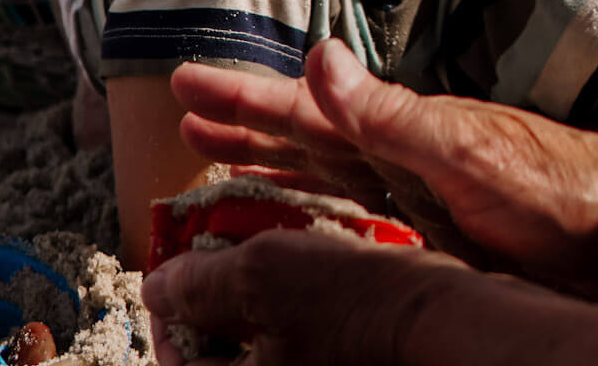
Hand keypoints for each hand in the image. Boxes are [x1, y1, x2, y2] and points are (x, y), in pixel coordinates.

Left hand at [143, 222, 470, 365]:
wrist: (441, 317)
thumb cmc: (354, 301)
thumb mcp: (262, 272)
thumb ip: (199, 282)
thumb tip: (157, 287)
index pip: (179, 362)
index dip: (169, 309)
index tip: (177, 264)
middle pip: (222, 352)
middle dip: (218, 295)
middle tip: (226, 246)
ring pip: (263, 341)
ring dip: (258, 293)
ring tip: (270, 243)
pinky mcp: (343, 363)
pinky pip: (300, 338)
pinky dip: (296, 301)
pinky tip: (309, 258)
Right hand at [172, 39, 597, 287]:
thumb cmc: (551, 189)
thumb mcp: (461, 151)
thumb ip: (389, 112)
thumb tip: (320, 57)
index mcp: (395, 128)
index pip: (301, 107)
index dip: (243, 95)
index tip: (183, 80)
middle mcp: (399, 152)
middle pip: (303, 131)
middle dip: (244, 118)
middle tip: (184, 108)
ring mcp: (416, 187)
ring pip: (322, 169)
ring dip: (271, 156)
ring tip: (219, 150)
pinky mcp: (436, 226)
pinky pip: (352, 210)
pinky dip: (315, 206)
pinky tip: (303, 215)